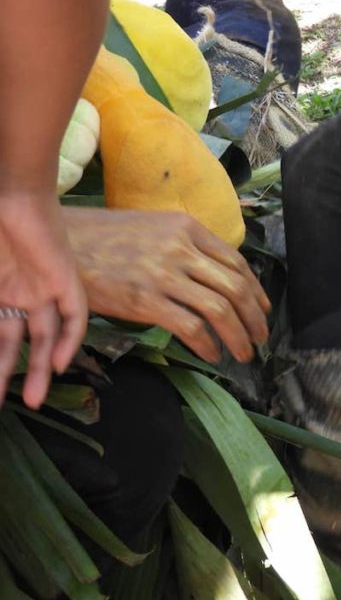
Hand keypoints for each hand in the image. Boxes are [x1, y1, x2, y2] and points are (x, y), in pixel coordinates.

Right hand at [0, 191, 87, 408]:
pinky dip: (70, 340)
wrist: (9, 193)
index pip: (1, 336)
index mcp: (0, 292)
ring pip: (46, 339)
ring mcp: (44, 289)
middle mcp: (23, 295)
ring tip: (33, 400)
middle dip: (11, 375)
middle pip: (20, 345)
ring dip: (41, 369)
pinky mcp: (66, 279)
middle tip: (5, 406)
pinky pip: (75, 316)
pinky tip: (62, 364)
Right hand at [63, 207, 270, 362]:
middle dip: (255, 318)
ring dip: (239, 336)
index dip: (256, 292)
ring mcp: (163, 274)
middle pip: (235, 288)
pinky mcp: (145, 300)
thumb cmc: (108, 240)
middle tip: (260, 338)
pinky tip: (212, 354)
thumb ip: (188, 248)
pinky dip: (208, 344)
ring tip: (243, 353)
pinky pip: (191, 327)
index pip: (237, 264)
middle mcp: (181, 249)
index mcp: (188, 229)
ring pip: (220, 310)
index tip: (263, 310)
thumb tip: (219, 278)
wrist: (62, 245)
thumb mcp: (155, 229)